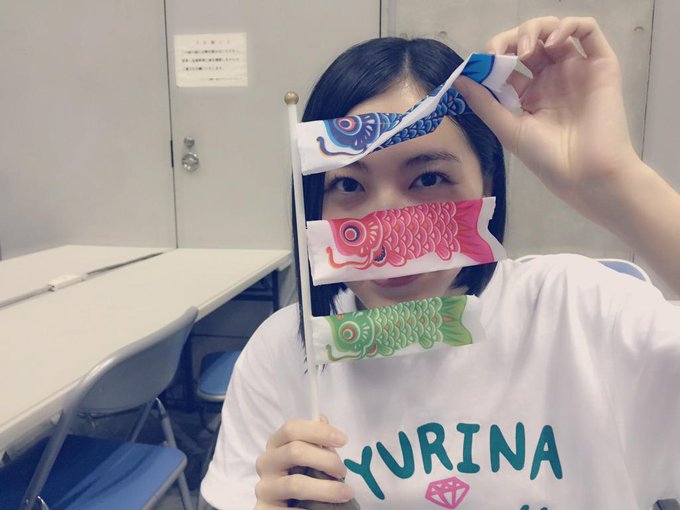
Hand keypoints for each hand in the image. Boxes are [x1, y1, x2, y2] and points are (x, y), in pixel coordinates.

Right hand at [254, 417, 353, 508]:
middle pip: (295, 451)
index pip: (291, 428)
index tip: (342, 439)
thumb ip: (315, 443)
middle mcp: (266, 463)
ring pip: (296, 484)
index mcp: (275, 445)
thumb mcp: (308, 459)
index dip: (318, 431)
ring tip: (345, 493)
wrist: (286, 509)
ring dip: (327, 488)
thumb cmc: (301, 478)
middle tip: (343, 471)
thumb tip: (322, 420)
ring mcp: (264, 488)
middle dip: (326, 460)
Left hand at [454, 16, 639, 220]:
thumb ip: (485, 103)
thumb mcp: (509, 130)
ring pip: (555, 30)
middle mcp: (553, 78)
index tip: (481, 63)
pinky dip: (569, 25)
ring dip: (535, 30)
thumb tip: (458, 79)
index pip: (508, 63)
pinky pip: (588, 30)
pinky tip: (552, 41)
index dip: (493, 57)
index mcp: (531, 94)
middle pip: (529, 42)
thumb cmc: (547, 159)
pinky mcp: (601, 65)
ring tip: (525, 51)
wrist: (586, 174)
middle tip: (500, 54)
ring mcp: (577, 70)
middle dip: (510, 40)